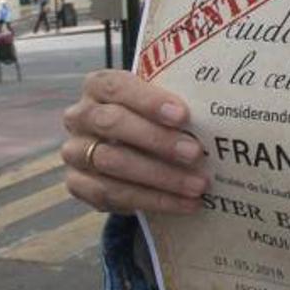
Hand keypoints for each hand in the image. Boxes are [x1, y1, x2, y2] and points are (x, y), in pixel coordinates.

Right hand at [62, 69, 208, 214]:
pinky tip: (183, 204)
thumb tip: (214, 113)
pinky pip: (111, 195)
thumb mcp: (158, 104)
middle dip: (157, 140)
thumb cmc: (150, 118)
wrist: (127, 149)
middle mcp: (80, 116)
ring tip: (196, 186)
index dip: (149, 101)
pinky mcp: (77, 184)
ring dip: (159, 177)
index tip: (182, 115)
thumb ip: (174, 104)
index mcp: (98, 86)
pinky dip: (151, 201)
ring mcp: (75, 151)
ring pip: (112, 163)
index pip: (118, 87)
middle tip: (194, 153)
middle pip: (112, 124)